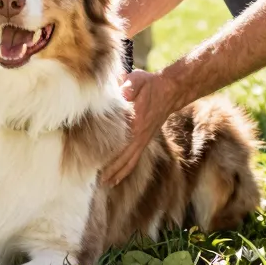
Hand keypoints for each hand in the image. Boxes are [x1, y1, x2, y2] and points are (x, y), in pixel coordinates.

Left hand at [101, 69, 175, 185]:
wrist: (170, 90)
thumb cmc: (150, 84)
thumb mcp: (138, 80)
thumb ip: (128, 85)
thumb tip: (121, 89)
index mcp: (136, 123)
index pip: (121, 144)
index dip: (109, 155)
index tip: (96, 164)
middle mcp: (140, 135)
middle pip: (125, 158)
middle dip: (112, 171)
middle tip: (98, 182)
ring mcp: (144, 139)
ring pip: (131, 161)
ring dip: (119, 173)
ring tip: (107, 184)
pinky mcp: (146, 139)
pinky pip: (135, 158)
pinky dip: (127, 168)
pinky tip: (119, 175)